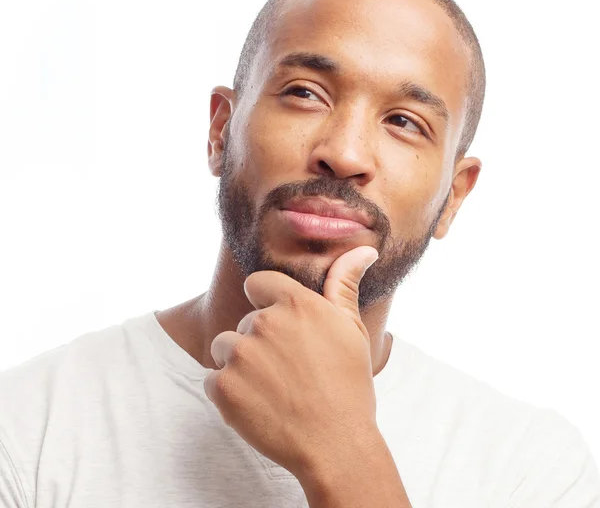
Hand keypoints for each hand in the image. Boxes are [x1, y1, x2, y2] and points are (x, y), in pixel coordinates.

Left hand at [203, 245, 379, 477]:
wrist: (336, 446)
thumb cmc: (348, 386)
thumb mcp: (351, 329)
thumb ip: (344, 284)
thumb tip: (363, 249)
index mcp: (296, 303)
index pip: (257, 283)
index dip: (266, 303)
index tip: (280, 327)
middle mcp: (264, 322)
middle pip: (243, 323)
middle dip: (258, 342)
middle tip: (287, 370)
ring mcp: (240, 355)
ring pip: (225, 348)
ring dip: (239, 365)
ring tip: (270, 388)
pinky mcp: (222, 387)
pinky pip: (212, 379)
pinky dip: (227, 392)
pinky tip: (256, 405)